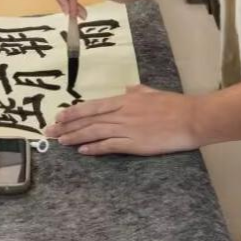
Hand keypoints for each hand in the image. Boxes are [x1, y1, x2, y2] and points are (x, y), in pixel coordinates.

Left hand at [43, 85, 201, 155]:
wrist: (191, 118)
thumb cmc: (174, 105)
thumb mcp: (152, 93)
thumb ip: (137, 92)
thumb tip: (127, 89)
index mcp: (125, 100)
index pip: (93, 106)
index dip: (74, 112)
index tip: (59, 116)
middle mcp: (122, 113)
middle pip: (89, 120)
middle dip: (67, 126)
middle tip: (50, 131)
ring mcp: (127, 129)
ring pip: (95, 132)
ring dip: (76, 137)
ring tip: (61, 141)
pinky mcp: (135, 144)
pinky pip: (110, 146)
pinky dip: (95, 148)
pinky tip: (82, 151)